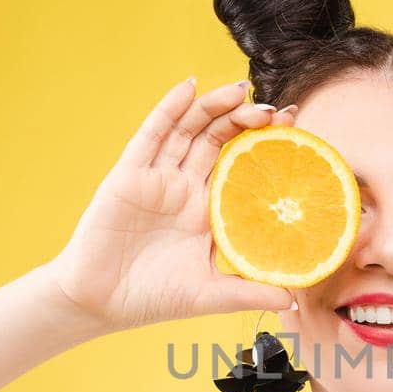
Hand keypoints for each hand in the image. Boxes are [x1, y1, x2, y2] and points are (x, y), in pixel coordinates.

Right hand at [45, 77, 299, 332]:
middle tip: (274, 111)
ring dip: (215, 107)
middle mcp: (186, 188)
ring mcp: (158, 178)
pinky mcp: (130, 174)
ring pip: (191, 130)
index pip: (244, 167)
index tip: (294, 126)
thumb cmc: (152, 299)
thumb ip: (249, 293)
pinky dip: (170, 108)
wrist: (98, 304)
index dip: (267, 145)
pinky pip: (152, 135)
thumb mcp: (209, 296)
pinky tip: (189, 87)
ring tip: (241, 91)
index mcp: (209, 212)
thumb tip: (292, 301)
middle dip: (246, 121)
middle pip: (221, 140)